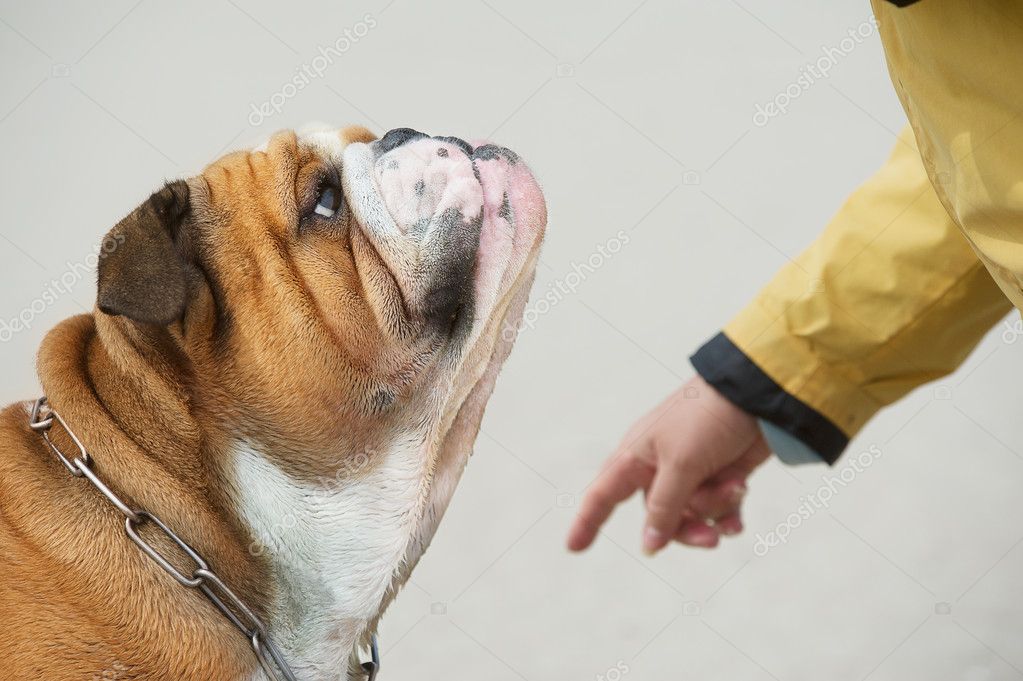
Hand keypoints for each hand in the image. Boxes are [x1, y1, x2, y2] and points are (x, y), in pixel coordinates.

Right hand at [567, 375, 770, 553]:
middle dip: (686, 529)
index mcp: (636, 457)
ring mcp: (691, 473)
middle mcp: (659, 468)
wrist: (756, 396)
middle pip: (659, 519)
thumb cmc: (706, 420)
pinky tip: (740, 515)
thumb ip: (663, 508)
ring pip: (693, 516)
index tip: (572, 548)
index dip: (587, 521)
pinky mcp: (719, 476)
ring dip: (715, 509)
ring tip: (735, 488)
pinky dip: (729, 515)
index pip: (602, 495)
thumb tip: (649, 546)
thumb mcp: (681, 465)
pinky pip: (717, 512)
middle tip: (709, 538)